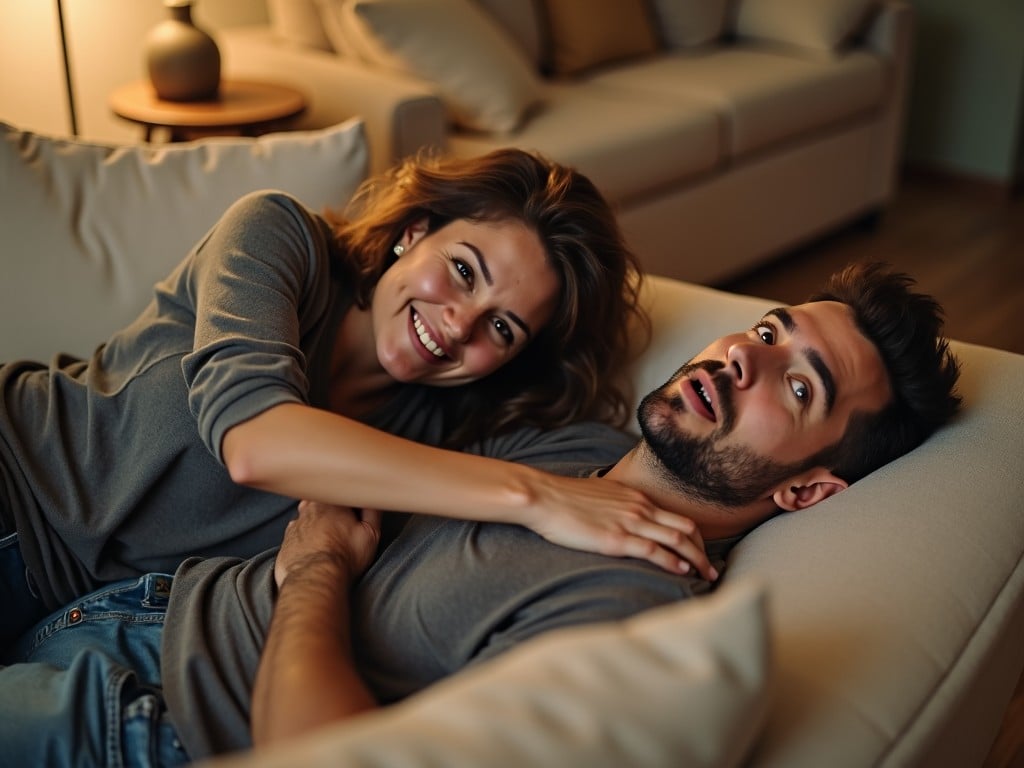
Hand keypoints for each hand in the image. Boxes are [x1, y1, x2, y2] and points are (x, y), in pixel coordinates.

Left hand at [274, 500, 382, 588]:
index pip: (342, 496)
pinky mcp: (286, 541)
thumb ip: (372, 511)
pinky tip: (313, 550)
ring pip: (307, 519)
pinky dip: (304, 541)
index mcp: (332, 502)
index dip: (350, 507)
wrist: (315, 578)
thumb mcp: (371, 533)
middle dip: (331, 514)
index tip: (355, 518)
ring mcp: (295, 525)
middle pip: (323, 505)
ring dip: (316, 526)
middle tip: (342, 531)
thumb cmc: (345, 555)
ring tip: (327, 543)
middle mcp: (310, 509)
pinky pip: (296, 536)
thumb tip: (372, 499)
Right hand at [523, 474, 716, 579]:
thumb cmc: (565, 499)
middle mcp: (639, 508)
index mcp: (636, 498)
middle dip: (703, 551)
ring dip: (696, 560)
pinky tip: (682, 572)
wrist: (544, 497)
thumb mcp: (600, 497)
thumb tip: (620, 519)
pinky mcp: (616, 539)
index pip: (678, 518)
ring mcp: (630, 523)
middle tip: (711, 570)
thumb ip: (617, 507)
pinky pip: (653, 550)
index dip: (695, 538)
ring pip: (677, 540)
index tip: (700, 553)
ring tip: (706, 576)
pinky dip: (672, 561)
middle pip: (686, 529)